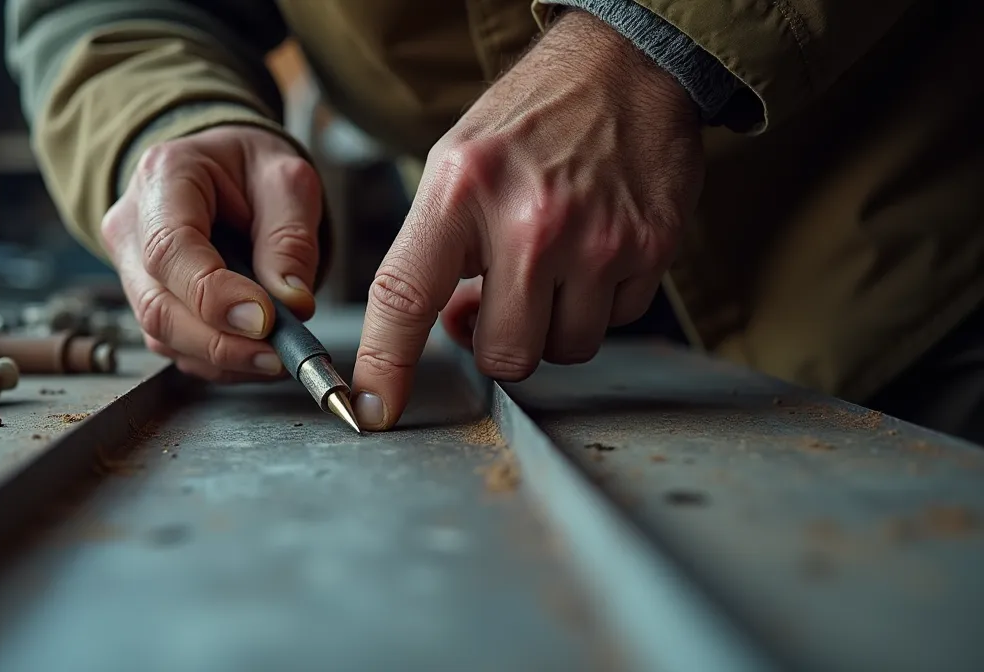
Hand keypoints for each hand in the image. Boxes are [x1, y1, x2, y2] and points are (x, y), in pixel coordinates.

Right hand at [102, 126, 322, 381]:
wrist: (223, 170)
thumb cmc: (250, 169)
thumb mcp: (287, 182)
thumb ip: (291, 240)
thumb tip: (293, 304)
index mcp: (164, 177)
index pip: (170, 249)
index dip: (214, 295)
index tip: (264, 320)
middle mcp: (132, 226)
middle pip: (157, 305)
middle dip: (220, 342)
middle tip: (277, 354)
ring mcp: (131, 268)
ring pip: (162, 334)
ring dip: (223, 357)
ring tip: (276, 354)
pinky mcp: (147, 300)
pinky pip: (174, 345)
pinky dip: (218, 359)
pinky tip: (255, 352)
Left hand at [351, 10, 703, 429]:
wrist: (626, 67)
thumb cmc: (531, 120)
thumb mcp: (456, 164)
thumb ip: (438, 250)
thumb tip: (449, 326)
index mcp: (460, 192)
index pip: (404, 298)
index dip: (383, 365)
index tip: (369, 410)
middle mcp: (529, 221)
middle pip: (504, 353)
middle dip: (497, 340)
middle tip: (497, 295)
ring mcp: (596, 240)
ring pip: (564, 348)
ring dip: (551, 324)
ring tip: (549, 265)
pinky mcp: (649, 249)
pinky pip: (615, 322)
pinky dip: (599, 302)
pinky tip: (592, 251)